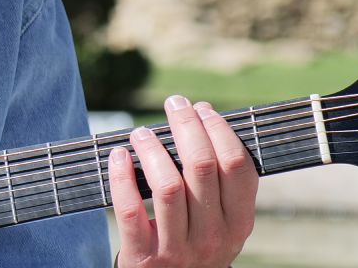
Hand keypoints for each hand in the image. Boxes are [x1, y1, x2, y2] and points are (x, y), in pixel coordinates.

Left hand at [106, 95, 257, 267]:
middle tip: (173, 105)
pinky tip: (118, 156)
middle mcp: (213, 237)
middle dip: (186, 126)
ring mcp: (178, 249)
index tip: (202, 109)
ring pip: (167, 186)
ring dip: (152, 149)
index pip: (237, 166)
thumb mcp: (219, 221)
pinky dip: (121, 179)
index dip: (219, 130)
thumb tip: (202, 114)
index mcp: (239, 223)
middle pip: (202, 167)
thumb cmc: (194, 244)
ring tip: (141, 132)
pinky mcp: (144, 258)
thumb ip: (217, 180)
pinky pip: (131, 212)